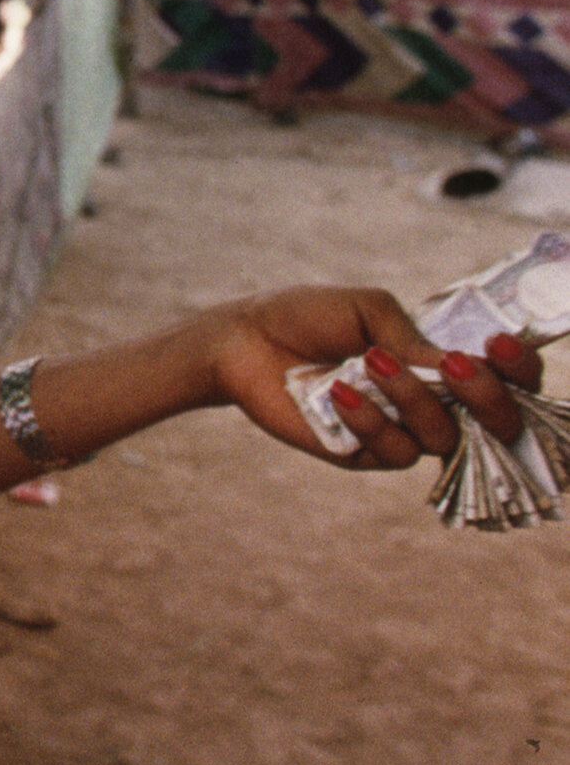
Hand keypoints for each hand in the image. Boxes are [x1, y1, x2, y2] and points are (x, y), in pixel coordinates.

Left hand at [200, 287, 542, 468]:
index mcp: (439, 363)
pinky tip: (338, 393)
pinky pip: (392, 452)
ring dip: (413, 399)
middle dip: (488, 398)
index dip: (519, 369)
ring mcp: (399, 430)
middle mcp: (430, 402)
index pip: (506, 378)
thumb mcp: (368, 310)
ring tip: (371, 362)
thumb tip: (452, 367)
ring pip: (441, 437)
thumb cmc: (308, 316)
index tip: (500, 346)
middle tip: (456, 368)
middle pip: (495, 423)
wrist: (245, 340)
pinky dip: (370, 420)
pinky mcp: (363, 454)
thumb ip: (411, 338)